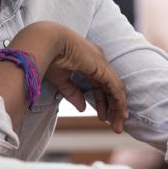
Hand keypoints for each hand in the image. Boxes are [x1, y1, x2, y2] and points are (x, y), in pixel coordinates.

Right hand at [9, 22, 127, 132]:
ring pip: (116, 89)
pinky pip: (115, 87)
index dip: (103, 102)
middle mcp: (98, 62)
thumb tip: (82, 109)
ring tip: (117, 126)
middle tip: (114, 126)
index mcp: (88, 62)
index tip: (103, 117)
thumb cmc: (48, 56)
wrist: (46, 42)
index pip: (100, 85)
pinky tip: (120, 113)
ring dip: (118, 108)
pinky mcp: (102, 68)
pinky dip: (119, 101)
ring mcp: (101, 64)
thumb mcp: (61, 80)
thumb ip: (73, 93)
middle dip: (113, 108)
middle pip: (110, 88)